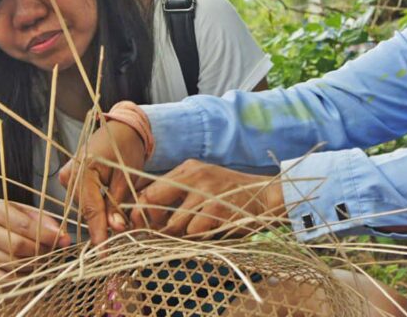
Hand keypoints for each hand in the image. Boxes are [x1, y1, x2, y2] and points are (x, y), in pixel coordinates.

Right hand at [0, 200, 69, 280]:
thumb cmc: (13, 221)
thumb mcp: (29, 214)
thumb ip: (48, 224)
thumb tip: (65, 239)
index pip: (25, 226)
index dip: (46, 236)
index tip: (63, 241)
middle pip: (17, 246)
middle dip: (39, 252)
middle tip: (51, 253)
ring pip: (11, 264)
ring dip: (32, 266)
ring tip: (40, 261)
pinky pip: (3, 278)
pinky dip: (20, 278)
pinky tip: (28, 271)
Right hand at [57, 119, 146, 244]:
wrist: (120, 128)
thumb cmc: (126, 147)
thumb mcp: (126, 176)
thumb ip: (118, 203)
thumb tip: (115, 229)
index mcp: (83, 169)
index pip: (91, 208)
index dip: (99, 232)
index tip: (103, 253)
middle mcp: (69, 174)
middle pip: (86, 210)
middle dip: (102, 224)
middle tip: (118, 241)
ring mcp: (67, 176)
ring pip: (85, 207)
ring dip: (100, 216)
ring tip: (118, 223)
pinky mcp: (70, 178)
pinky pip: (83, 199)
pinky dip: (96, 206)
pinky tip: (108, 212)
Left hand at [130, 159, 286, 237]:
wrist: (266, 195)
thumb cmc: (231, 194)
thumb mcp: (203, 182)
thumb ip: (176, 192)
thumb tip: (144, 210)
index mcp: (187, 169)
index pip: (148, 188)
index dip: (139, 210)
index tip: (140, 225)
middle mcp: (193, 176)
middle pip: (152, 202)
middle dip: (152, 223)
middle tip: (160, 234)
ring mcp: (205, 192)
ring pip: (173, 225)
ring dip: (181, 235)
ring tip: (197, 231)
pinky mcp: (216, 209)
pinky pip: (193, 232)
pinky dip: (198, 238)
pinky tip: (211, 231)